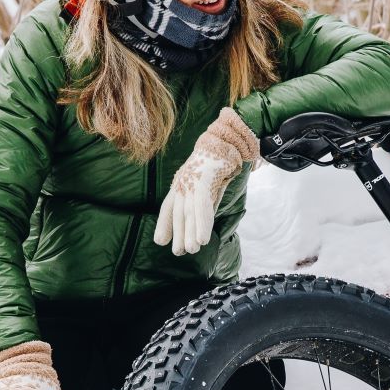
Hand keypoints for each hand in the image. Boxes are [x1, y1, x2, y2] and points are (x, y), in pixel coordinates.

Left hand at [155, 107, 259, 255]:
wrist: (229, 138)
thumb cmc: (220, 161)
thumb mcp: (209, 183)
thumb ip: (205, 201)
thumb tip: (201, 222)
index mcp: (182, 182)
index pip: (169, 206)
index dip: (165, 224)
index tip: (160, 241)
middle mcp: (182, 182)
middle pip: (179, 212)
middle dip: (178, 233)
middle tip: (180, 252)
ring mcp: (191, 181)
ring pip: (188, 212)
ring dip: (190, 233)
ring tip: (191, 250)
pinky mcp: (202, 180)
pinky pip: (201, 207)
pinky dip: (202, 224)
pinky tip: (202, 238)